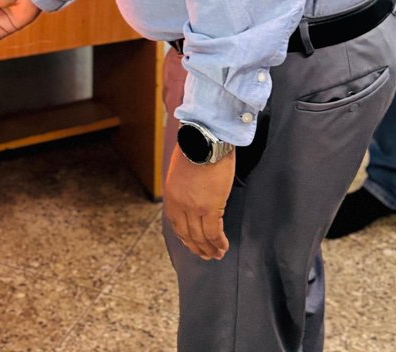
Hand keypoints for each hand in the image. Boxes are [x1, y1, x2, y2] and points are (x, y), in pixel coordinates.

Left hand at [163, 144, 234, 260]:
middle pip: (188, 234)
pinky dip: (219, 242)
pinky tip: (223, 247)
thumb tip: (192, 194)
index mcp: (172, 195)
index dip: (184, 237)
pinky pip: (214, 232)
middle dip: (196, 247)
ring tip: (216, 255)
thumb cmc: (195, 147)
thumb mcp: (181, 169)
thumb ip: (184, 185)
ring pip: (201, 236)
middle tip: (205, 255)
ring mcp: (195, 208)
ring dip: (209, 248)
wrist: (204, 139)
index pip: (176, 224)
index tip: (191, 243)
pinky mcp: (211, 207)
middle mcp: (180, 205)